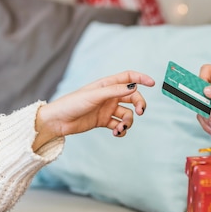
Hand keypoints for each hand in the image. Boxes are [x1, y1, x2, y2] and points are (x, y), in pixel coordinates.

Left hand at [32, 70, 154, 150]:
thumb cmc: (73, 103)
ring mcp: (107, 109)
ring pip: (127, 114)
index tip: (152, 83)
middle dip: (139, 105)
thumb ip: (115, 91)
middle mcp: (109, 96)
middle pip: (132, 98)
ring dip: (128, 122)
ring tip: (120, 129)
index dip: (141, 78)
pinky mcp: (104, 122)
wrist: (58, 121)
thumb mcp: (95, 95)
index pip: (128, 77)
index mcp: (107, 84)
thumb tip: (134, 87)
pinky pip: (119, 125)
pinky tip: (116, 134)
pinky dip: (121, 131)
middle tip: (140, 112)